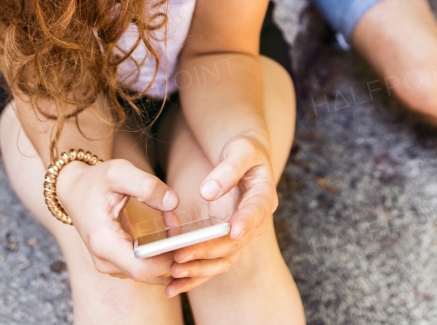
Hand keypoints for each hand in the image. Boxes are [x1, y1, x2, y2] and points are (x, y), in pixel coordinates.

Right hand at [60, 158, 181, 285]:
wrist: (75, 191)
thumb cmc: (96, 181)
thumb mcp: (119, 172)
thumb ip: (147, 185)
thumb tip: (173, 202)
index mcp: (103, 242)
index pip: (142, 269)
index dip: (168, 260)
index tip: (185, 240)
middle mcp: (105, 261)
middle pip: (150, 274)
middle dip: (173, 252)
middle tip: (182, 223)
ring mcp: (111, 265)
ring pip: (151, 271)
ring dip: (168, 250)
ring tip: (172, 218)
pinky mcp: (118, 263)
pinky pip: (146, 265)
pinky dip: (161, 250)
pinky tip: (166, 226)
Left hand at [164, 134, 277, 297]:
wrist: (244, 160)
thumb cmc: (243, 151)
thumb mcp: (240, 150)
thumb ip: (228, 169)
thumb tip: (209, 191)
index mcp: (263, 197)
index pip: (256, 211)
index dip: (245, 222)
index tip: (232, 231)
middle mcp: (254, 222)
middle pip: (234, 243)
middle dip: (208, 251)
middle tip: (180, 256)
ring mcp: (240, 235)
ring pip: (223, 260)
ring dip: (199, 271)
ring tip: (173, 276)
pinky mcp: (225, 242)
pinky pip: (211, 263)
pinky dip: (194, 276)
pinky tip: (172, 286)